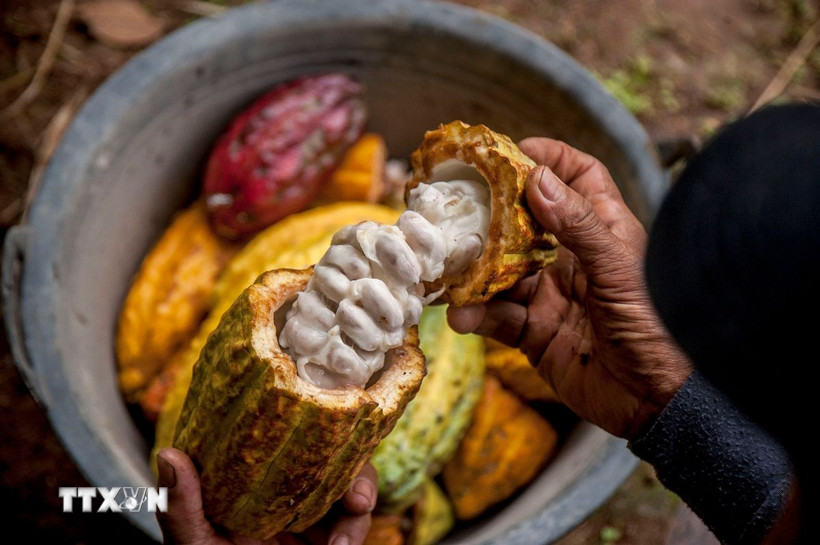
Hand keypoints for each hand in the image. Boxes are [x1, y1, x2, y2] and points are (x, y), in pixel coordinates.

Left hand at [155, 447, 376, 544]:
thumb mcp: (193, 543)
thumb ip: (181, 507)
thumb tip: (170, 452)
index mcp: (257, 483)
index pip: (293, 444)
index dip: (314, 437)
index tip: (325, 443)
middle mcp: (290, 494)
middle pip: (336, 463)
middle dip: (357, 476)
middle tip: (358, 499)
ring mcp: (312, 520)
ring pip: (354, 494)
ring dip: (359, 511)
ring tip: (344, 544)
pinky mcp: (328, 539)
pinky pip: (353, 525)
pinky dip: (355, 532)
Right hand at [448, 137, 692, 438]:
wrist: (655, 401)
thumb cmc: (654, 326)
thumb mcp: (618, 268)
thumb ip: (578, 225)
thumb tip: (537, 178)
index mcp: (602, 232)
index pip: (578, 178)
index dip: (550, 159)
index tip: (513, 152)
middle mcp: (572, 258)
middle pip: (525, 223)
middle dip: (491, 216)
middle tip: (457, 209)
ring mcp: (551, 295)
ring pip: (502, 272)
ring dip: (475, 273)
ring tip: (450, 272)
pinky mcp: (536, 332)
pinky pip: (498, 317)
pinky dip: (478, 315)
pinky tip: (463, 316)